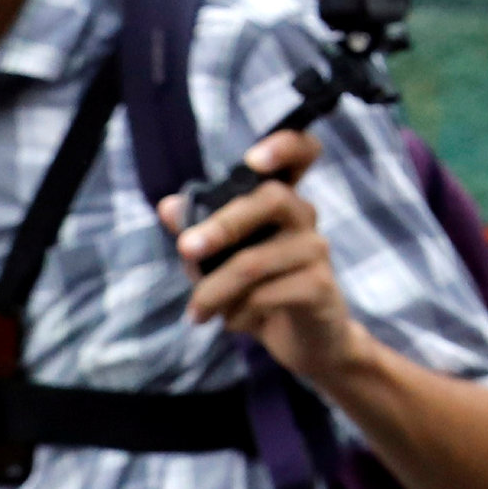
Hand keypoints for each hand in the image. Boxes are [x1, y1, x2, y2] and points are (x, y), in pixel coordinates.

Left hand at [162, 132, 370, 386]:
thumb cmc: (262, 291)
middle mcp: (304, 217)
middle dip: (222, 225)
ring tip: (196, 312)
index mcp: (281, 201)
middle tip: (185, 250)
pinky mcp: (320, 287)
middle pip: (271, 199)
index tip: (254, 160)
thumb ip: (198, 232)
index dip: (284, 146)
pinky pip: (265, 295)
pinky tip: (233, 322)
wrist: (307, 342)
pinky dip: (237, 314)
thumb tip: (167, 207)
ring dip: (214, 289)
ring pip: (255, 260)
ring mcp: (316, 251)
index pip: (301, 154)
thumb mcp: (222, 260)